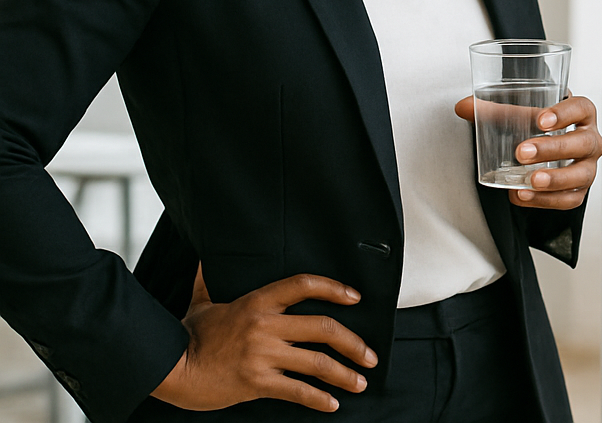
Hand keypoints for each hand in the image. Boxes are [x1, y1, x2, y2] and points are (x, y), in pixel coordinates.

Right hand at [152, 268, 375, 412]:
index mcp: (257, 302)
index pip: (304, 285)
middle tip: (371, 355)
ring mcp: (263, 355)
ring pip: (316, 363)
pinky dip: (318, 399)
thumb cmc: (186, 335)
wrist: (169, 369)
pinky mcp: (257, 383)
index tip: (356, 298)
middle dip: (353, 343)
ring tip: (361, 382)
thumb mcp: (201, 302)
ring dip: (344, 374)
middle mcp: (266, 326)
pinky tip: (333, 404)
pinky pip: (297, 391)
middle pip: (323, 328)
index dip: (334, 288)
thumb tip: (206, 258)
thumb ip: (210, 280)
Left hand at [454, 94, 601, 208]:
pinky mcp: (578, 190)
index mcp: (582, 113)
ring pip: (581, 175)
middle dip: (553, 149)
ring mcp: (587, 166)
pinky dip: (547, 200)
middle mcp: (590, 139)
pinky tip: (524, 195)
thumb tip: (463, 107)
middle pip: (582, 143)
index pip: (581, 108)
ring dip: (555, 179)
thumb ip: (493, 110)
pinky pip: (569, 199)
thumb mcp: (521, 114)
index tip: (541, 120)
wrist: (548, 146)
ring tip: (529, 180)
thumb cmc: (540, 126)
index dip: (564, 114)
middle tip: (523, 152)